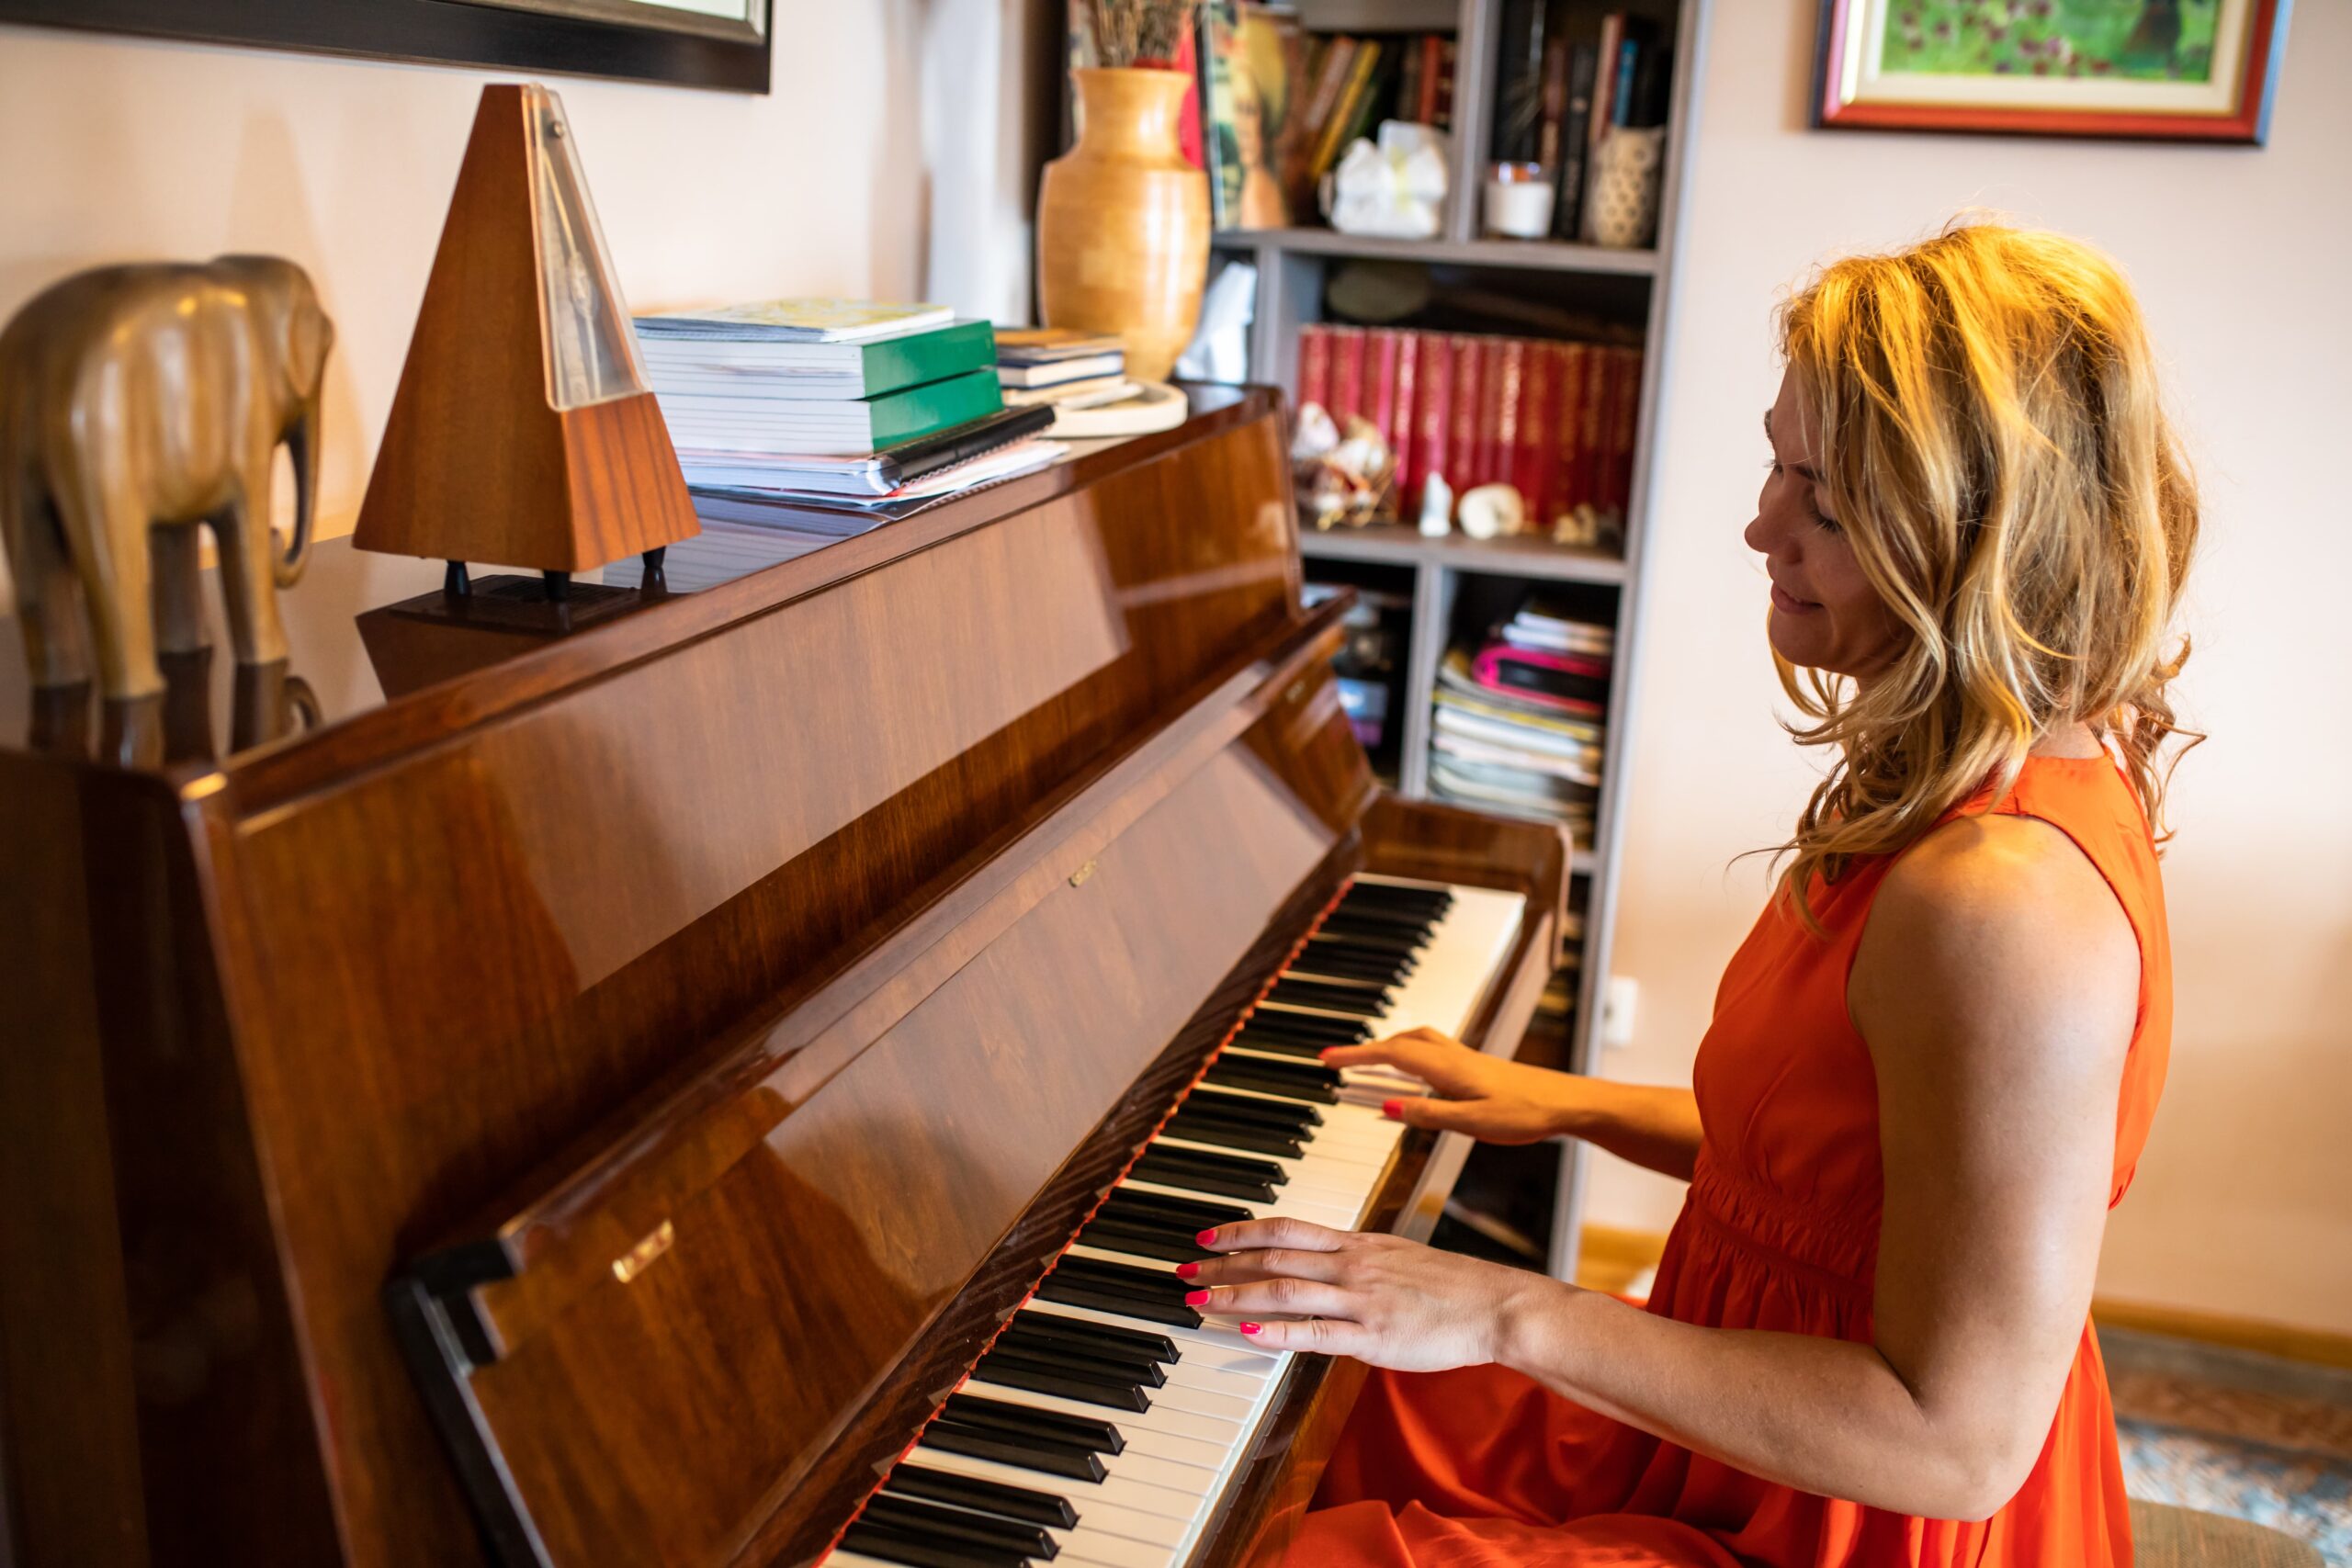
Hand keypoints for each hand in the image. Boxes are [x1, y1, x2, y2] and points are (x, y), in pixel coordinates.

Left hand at [1177, 1215, 1560, 1370]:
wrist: (1494, 1305)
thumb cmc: (1449, 1285)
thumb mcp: (1396, 1256)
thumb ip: (1356, 1258)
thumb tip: (1320, 1260)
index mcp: (1357, 1243)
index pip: (1286, 1229)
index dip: (1242, 1230)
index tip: (1206, 1234)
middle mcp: (1353, 1264)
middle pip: (1275, 1258)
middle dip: (1224, 1262)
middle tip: (1184, 1269)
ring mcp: (1362, 1300)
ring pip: (1287, 1290)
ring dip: (1238, 1293)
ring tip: (1200, 1298)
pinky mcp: (1374, 1337)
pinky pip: (1317, 1333)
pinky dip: (1279, 1332)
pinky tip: (1247, 1333)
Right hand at [1321, 1026, 1576, 1142]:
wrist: (1566, 1102)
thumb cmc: (1525, 1113)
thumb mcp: (1472, 1123)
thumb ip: (1428, 1114)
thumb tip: (1387, 1106)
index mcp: (1446, 1069)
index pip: (1390, 1054)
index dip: (1356, 1056)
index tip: (1326, 1059)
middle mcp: (1453, 1057)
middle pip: (1399, 1041)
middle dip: (1364, 1049)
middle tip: (1336, 1060)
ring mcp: (1466, 1059)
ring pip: (1417, 1040)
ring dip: (1388, 1044)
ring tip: (1367, 1058)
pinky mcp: (1477, 1066)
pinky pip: (1432, 1049)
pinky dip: (1410, 1050)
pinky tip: (1415, 1069)